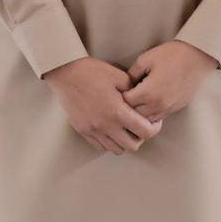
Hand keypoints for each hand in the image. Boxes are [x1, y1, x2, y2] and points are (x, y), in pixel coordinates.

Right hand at [43, 57, 161, 154]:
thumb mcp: (119, 77)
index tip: (154, 121)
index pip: (145, 132)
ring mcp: (93, 130)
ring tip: (125, 128)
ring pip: (116, 149)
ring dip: (125, 141)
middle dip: (141, 137)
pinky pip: (101, 146)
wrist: (66, 72)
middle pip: (132, 146)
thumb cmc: (92, 72)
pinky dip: (110, 141)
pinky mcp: (83, 131)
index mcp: (117, 112)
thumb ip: (135, 92)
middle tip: (141, 125)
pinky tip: (111, 128)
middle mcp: (105, 125)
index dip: (155, 128)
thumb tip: (144, 102)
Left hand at [124, 41, 217, 121]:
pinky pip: (159, 118)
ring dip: (140, 113)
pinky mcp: (176, 108)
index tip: (121, 88)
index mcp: (148, 92)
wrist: (197, 57)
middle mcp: (158, 105)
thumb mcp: (145, 59)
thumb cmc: (171, 55)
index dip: (121, 95)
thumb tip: (126, 84)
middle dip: (128, 106)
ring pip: (147, 120)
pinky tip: (149, 102)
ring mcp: (168, 108)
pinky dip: (151, 113)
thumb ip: (131, 73)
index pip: (126, 103)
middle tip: (126, 95)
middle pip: (135, 115)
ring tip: (137, 100)